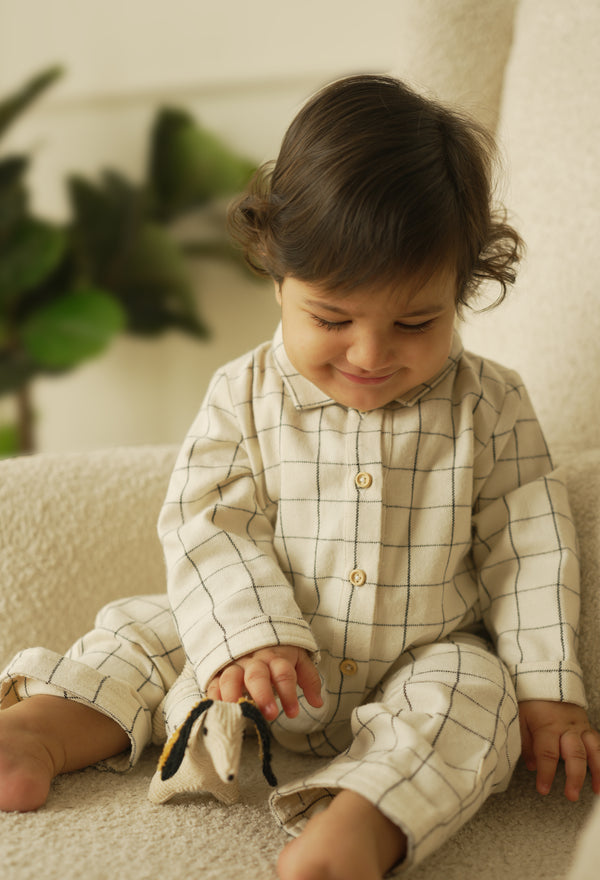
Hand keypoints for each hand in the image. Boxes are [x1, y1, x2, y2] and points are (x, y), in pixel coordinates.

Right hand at [206, 646, 322, 720]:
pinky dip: (213, 695)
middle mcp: (254, 660)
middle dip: (263, 694)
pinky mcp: (219, 671)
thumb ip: (309, 679)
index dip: (288, 693)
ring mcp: (235, 664)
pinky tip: (216, 708)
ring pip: (231, 677)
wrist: (254, 632)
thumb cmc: (279, 652)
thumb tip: (318, 703)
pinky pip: (214, 682)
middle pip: (257, 675)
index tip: (293, 713)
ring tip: (238, 714)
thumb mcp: (298, 659)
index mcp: (276, 657)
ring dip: (234, 695)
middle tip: (270, 714)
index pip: (283, 673)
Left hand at [519, 700, 599, 800]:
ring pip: (593, 749)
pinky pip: (599, 743)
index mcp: (547, 725)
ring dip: (597, 771)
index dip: (546, 773)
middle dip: (574, 777)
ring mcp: (580, 727)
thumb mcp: (520, 717)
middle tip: (571, 795)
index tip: (543, 790)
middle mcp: (567, 728)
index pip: (547, 754)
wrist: (545, 677)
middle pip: (575, 754)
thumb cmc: (530, 699)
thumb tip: (532, 766)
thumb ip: (525, 742)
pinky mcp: (587, 726)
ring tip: (598, 790)